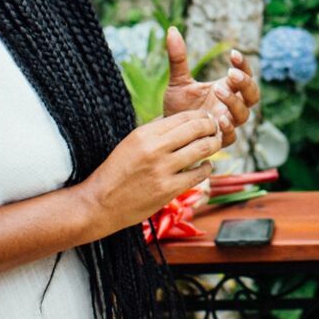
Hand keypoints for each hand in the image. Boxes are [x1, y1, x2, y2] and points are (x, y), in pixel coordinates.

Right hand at [76, 112, 224, 234]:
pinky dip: (206, 168)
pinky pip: (197, 175)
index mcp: (144, 134)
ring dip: (213, 145)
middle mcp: (155, 149)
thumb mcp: (130, 143)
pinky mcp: (168, 190)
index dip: (199, 116)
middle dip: (210, 127)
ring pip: (200, 150)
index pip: (182, 117)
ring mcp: (162, 170)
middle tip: (217, 128)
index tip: (207, 118)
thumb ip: (153, 131)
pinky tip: (207, 166)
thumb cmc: (116, 171)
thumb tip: (176, 120)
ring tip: (216, 143)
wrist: (100, 203)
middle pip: (194, 130)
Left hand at [161, 26, 256, 146]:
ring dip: (235, 102)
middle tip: (231, 74)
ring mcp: (228, 123)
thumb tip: (171, 30)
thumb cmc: (179, 106)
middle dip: (245, 83)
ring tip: (219, 91)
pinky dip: (228, 128)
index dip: (243, 64)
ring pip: (244, 114)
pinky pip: (231, 136)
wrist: (168, 132)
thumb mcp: (178, 81)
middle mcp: (232, 106)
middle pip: (252, 95)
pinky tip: (220, 119)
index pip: (245, 74)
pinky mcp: (219, 140)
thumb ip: (178, 59)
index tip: (233, 53)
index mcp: (228, 88)